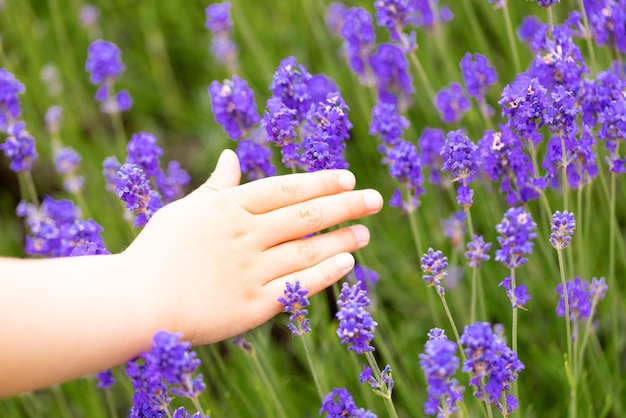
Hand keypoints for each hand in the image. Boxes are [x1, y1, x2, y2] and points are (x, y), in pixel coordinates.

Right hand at [125, 149, 382, 344]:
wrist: (135, 301)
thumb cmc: (157, 252)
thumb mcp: (184, 210)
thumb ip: (215, 187)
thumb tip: (230, 156)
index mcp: (230, 209)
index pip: (286, 189)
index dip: (320, 182)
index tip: (348, 178)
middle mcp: (247, 235)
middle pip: (306, 216)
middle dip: (345, 204)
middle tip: (375, 199)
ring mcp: (252, 269)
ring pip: (308, 250)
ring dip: (342, 238)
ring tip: (365, 232)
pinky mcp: (253, 304)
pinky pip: (298, 286)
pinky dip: (325, 273)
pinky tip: (347, 263)